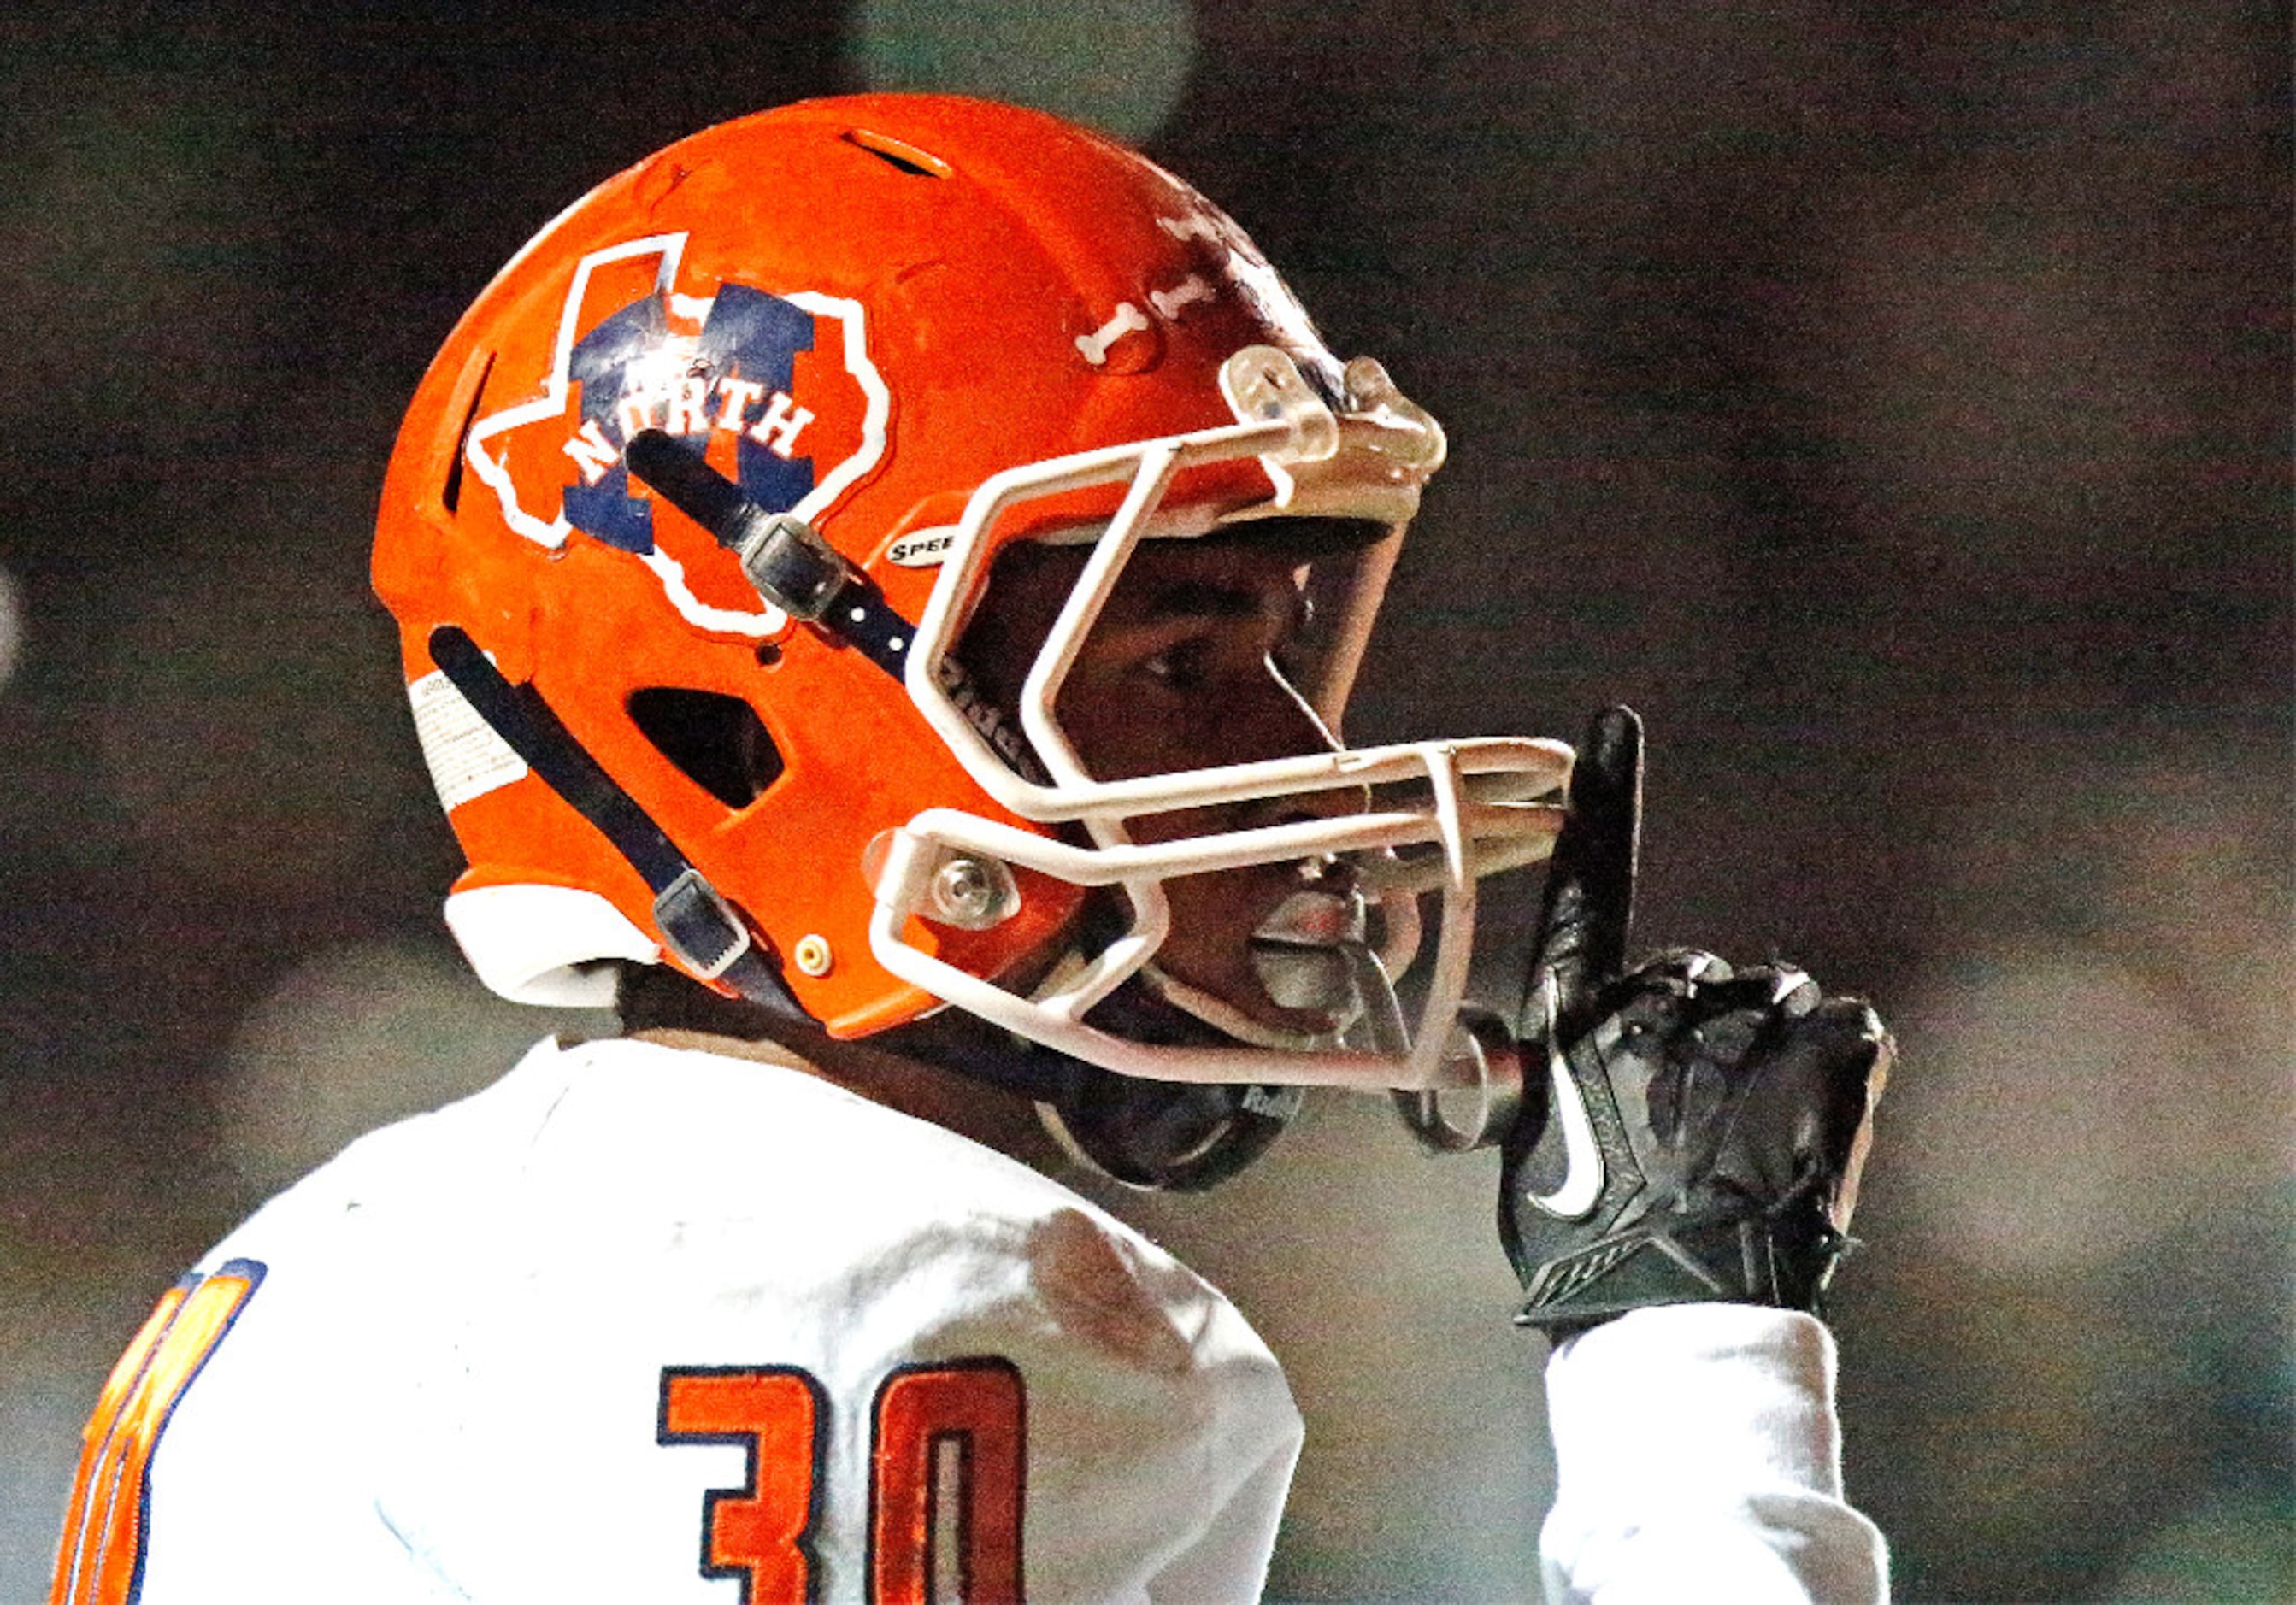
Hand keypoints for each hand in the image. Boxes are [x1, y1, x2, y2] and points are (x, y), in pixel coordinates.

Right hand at [1498, 707, 1891, 1331]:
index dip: (1603, 803)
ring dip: (1771, 1050)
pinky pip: (1844, 1026)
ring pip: (1774, 1002)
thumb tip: (1541, 1060)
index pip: (1589, 887)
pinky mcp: (1827, 1057)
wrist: (1671, 1312)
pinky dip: (1836, 1067)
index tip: (1616, 725)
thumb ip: (1549, 1077)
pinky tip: (1811, 1126)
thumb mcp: (1529, 1149)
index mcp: (1576, 1017)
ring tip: (1752, 1137)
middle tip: (1696, 1123)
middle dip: (1702, 1029)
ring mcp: (1746, 1026)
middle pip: (1695, 974)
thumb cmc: (1587, 1246)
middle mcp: (1656, 1002)